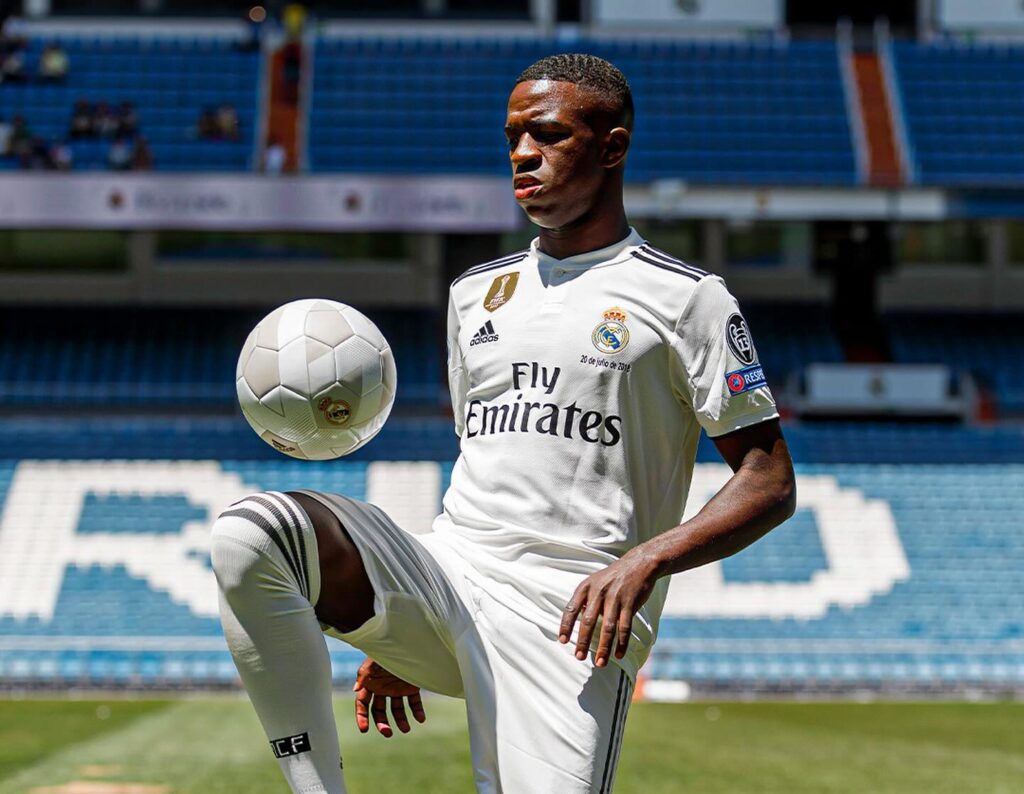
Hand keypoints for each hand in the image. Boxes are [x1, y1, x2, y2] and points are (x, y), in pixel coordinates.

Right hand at [353, 657, 425, 737]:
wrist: (407, 642)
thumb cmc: (387, 650)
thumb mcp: (374, 661)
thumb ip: (364, 674)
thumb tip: (355, 690)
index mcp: (370, 683)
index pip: (362, 704)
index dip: (362, 717)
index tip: (364, 729)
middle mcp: (383, 689)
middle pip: (379, 711)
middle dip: (382, 724)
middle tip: (388, 733)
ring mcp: (397, 689)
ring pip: (397, 710)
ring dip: (400, 721)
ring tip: (406, 729)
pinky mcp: (411, 688)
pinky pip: (414, 703)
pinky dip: (417, 712)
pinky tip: (421, 719)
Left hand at [558, 549, 659, 667]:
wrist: (639, 564)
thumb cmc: (613, 577)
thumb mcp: (595, 582)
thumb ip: (585, 600)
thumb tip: (575, 622)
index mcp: (586, 587)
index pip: (571, 608)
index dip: (566, 626)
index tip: (562, 641)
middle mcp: (599, 591)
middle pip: (588, 621)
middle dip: (583, 642)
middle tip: (579, 657)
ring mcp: (615, 597)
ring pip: (608, 628)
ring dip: (603, 647)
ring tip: (600, 662)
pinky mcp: (630, 603)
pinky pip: (625, 627)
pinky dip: (621, 643)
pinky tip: (618, 655)